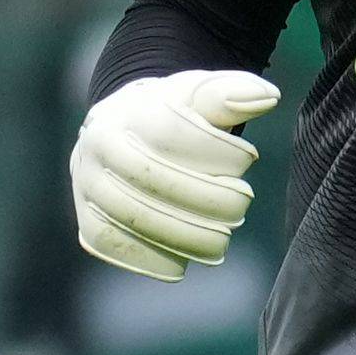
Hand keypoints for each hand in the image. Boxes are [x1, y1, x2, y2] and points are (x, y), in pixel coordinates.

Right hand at [70, 69, 279, 281]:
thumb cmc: (172, 113)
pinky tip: (184, 261)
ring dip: (185, 235)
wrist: (124, 133)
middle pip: (153, 179)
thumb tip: (268, 97)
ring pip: (133, 217)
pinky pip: (113, 245)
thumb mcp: (200, 94)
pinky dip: (151, 258)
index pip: (173, 133)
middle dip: (207, 198)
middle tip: (241, 204)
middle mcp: (97, 147)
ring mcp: (87, 185)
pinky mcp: (87, 219)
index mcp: (128, 110)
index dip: (217, 150)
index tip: (249, 158)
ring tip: (221, 241)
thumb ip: (232, 93)